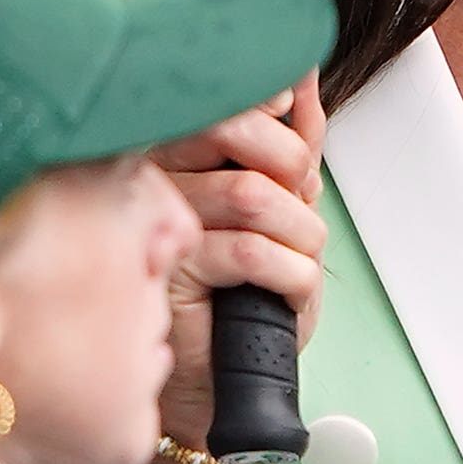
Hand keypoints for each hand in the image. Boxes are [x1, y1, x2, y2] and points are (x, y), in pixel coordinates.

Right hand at [132, 81, 329, 463]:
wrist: (222, 386)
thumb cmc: (249, 300)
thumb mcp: (284, 212)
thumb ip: (291, 145)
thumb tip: (300, 77)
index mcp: (179, 153)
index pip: (222, 99)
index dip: (270, 107)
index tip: (292, 125)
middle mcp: (160, 180)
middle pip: (233, 129)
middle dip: (291, 164)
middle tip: (302, 202)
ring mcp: (161, 225)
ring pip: (251, 193)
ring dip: (301, 231)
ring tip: (302, 260)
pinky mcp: (174, 273)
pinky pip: (249, 251)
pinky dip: (293, 272)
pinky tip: (289, 290)